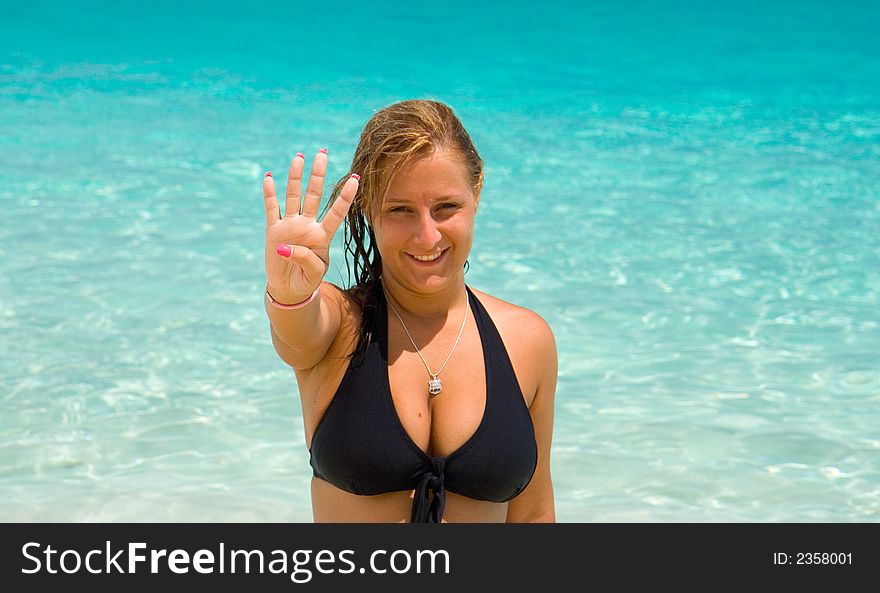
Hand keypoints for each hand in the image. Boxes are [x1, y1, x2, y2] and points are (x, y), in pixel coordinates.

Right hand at [262, 149, 358, 301]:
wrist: (290, 289)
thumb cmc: (307, 281)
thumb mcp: (314, 274)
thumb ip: (305, 259)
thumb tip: (286, 248)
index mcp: (323, 235)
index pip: (336, 212)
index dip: (346, 196)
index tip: (355, 178)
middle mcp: (308, 225)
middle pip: (315, 195)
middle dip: (318, 174)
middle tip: (323, 153)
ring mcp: (291, 225)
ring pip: (294, 196)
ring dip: (295, 177)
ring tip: (299, 157)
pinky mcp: (274, 231)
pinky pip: (272, 209)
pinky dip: (269, 194)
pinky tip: (269, 177)